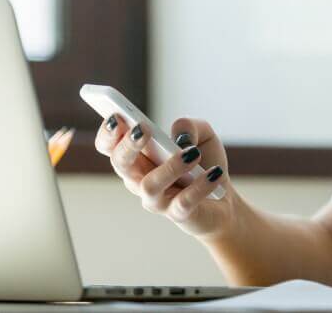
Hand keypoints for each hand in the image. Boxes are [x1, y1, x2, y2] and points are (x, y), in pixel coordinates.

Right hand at [94, 115, 235, 238]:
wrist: (223, 201)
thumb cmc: (203, 163)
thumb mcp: (202, 135)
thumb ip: (189, 126)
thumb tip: (180, 136)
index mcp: (139, 157)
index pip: (110, 146)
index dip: (108, 133)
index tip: (117, 116)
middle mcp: (140, 179)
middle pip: (120, 163)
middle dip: (128, 145)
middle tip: (143, 129)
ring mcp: (156, 200)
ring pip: (149, 186)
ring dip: (170, 167)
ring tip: (193, 153)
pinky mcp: (178, 215)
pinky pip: (183, 202)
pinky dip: (200, 186)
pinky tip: (214, 173)